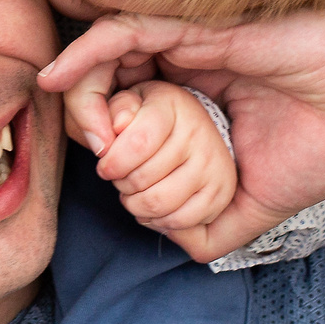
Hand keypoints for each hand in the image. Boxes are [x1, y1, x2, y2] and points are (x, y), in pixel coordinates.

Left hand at [41, 5, 324, 257]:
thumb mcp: (261, 200)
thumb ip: (218, 224)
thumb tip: (177, 245)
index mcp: (199, 95)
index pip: (128, 108)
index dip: (106, 137)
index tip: (110, 170)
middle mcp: (189, 63)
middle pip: (107, 80)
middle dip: (86, 117)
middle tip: (93, 149)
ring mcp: (193, 41)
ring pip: (107, 55)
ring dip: (82, 92)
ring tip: (85, 126)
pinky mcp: (203, 26)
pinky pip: (126, 30)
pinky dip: (85, 51)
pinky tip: (60, 77)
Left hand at [91, 81, 238, 261]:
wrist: (194, 124)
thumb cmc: (151, 116)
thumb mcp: (129, 101)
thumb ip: (115, 109)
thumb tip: (113, 129)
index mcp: (172, 106)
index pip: (137, 143)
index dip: (112, 162)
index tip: (104, 167)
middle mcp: (199, 134)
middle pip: (143, 179)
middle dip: (121, 185)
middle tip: (120, 179)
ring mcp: (213, 165)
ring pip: (159, 204)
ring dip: (135, 206)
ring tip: (133, 193)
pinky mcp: (220, 193)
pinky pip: (180, 222)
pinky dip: (157, 221)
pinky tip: (151, 206)